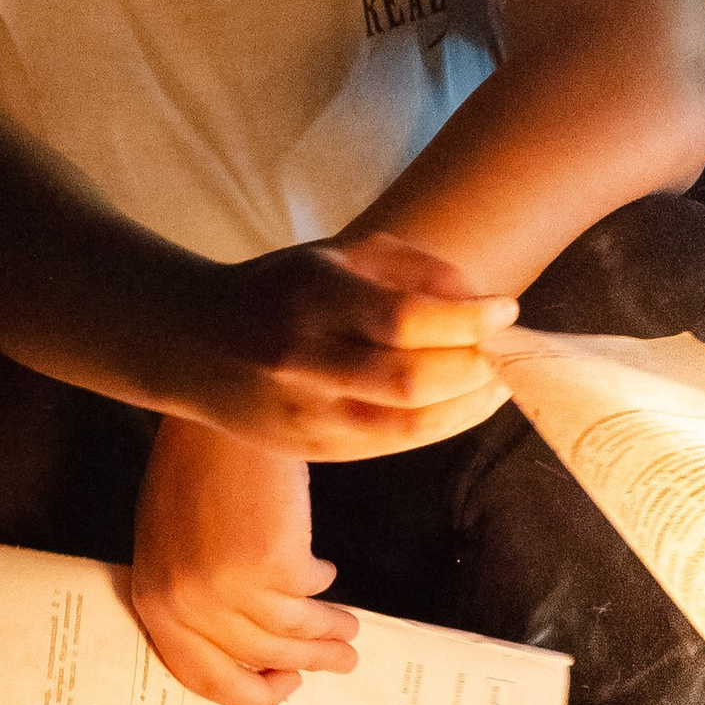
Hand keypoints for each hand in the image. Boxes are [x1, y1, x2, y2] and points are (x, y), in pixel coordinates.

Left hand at [130, 421, 357, 704]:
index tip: (281, 685)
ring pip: (291, 634)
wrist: (219, 413)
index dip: (246, 692)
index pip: (199, 675)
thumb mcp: (176, 541)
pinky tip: (328, 572)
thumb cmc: (197, 466)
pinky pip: (310, 593)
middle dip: (305, 665)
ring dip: (327, 635)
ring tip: (350, 631)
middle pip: (256, 659)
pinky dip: (323, 587)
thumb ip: (198, 593)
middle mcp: (185, 602)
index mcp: (154, 599)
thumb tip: (250, 641)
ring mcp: (227, 586)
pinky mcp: (272, 563)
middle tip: (339, 664)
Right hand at [183, 234, 513, 457]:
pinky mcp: (313, 450)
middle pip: (411, 379)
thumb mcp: (339, 255)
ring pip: (408, 425)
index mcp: (311, 297)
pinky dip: (442, 425)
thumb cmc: (283, 290)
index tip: (505, 309)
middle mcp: (304, 360)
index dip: (467, 320)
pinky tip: (466, 404)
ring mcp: (306, 413)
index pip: (404, 319)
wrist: (195, 345)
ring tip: (500, 380)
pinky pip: (393, 445)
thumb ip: (414, 268)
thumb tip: (482, 303)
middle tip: (509, 349)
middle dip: (475, 366)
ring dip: (469, 404)